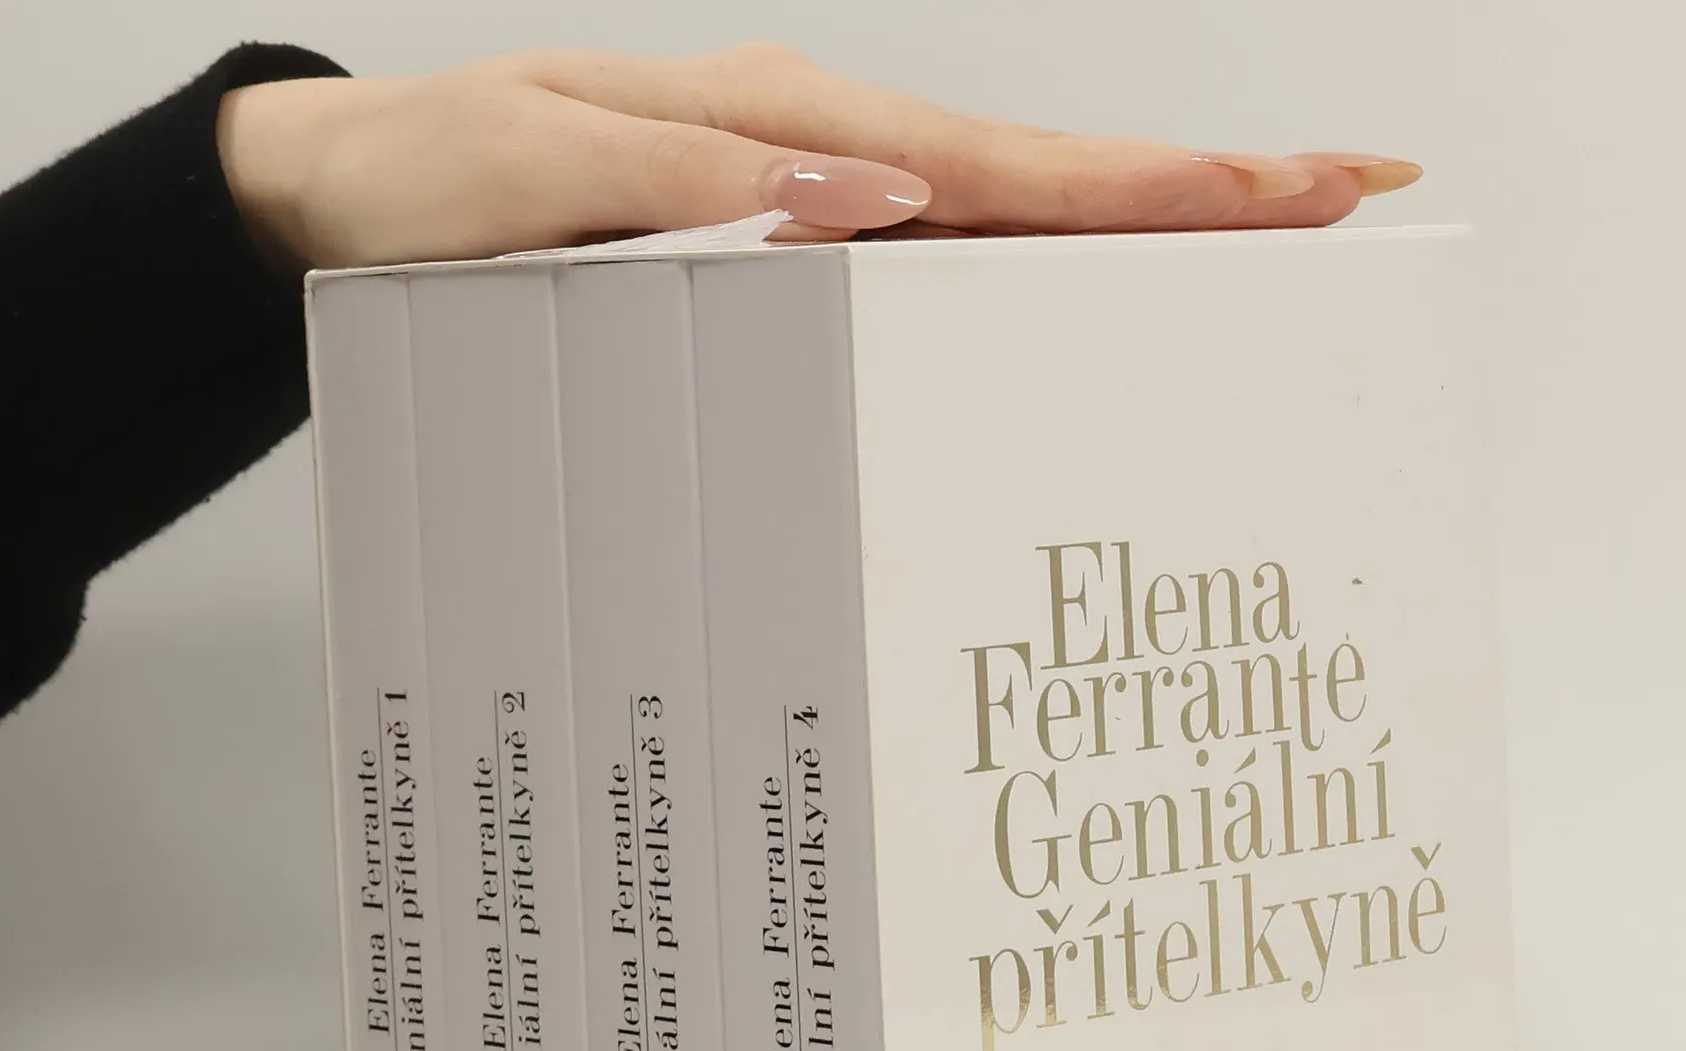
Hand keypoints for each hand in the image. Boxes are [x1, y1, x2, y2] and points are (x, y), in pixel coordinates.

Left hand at [217, 44, 1420, 270]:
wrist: (343, 198)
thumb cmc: (429, 189)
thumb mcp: (544, 177)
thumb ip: (707, 187)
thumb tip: (879, 200)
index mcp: (788, 126)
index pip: (1011, 166)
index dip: (1158, 183)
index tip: (1293, 185)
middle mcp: (821, 150)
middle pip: (1042, 177)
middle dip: (1198, 189)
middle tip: (1342, 198)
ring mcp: (809, 189)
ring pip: (1003, 210)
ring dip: (1133, 224)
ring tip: (1254, 240)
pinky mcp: (781, 234)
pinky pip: (932, 254)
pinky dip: (1028, 264)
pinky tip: (1080, 287)